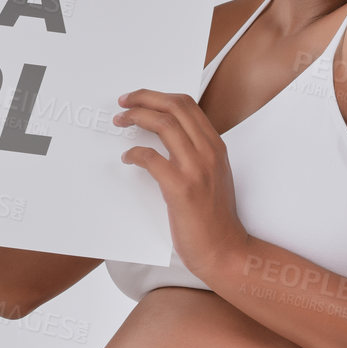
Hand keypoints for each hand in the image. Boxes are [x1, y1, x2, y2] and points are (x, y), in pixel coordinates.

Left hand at [113, 89, 249, 280]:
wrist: (226, 251)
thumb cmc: (215, 220)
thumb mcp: (214, 177)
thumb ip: (196, 155)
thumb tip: (167, 140)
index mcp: (216, 147)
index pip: (187, 105)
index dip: (158, 96)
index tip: (138, 98)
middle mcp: (209, 152)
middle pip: (174, 107)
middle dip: (144, 98)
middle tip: (123, 102)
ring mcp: (197, 169)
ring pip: (163, 125)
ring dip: (136, 118)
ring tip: (120, 122)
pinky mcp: (181, 189)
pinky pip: (151, 158)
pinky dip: (134, 153)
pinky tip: (127, 158)